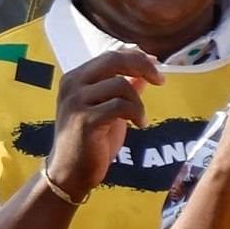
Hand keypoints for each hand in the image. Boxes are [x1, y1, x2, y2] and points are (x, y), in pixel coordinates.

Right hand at [45, 46, 160, 202]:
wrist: (69, 173)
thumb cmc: (89, 142)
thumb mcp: (107, 109)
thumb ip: (122, 88)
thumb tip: (144, 72)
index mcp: (75, 78)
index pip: (110, 55)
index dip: (135, 55)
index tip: (155, 64)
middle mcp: (72, 85)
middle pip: (114, 60)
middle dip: (142, 66)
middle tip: (160, 80)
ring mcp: (76, 102)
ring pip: (120, 84)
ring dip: (138, 101)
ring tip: (140, 117)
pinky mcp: (85, 120)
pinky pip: (120, 106)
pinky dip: (136, 113)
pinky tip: (139, 124)